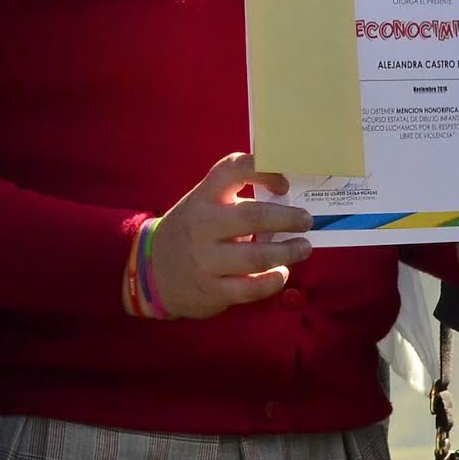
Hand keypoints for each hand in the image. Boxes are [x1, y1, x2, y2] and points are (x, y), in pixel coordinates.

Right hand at [147, 152, 312, 318]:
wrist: (152, 270)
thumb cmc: (191, 231)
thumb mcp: (202, 205)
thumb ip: (233, 198)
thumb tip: (287, 195)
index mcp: (203, 197)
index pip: (232, 169)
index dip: (264, 171)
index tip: (284, 184)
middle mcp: (202, 225)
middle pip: (252, 216)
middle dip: (288, 219)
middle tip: (306, 221)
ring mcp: (205, 259)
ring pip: (256, 257)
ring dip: (288, 252)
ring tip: (303, 248)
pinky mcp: (211, 290)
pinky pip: (251, 288)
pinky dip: (274, 281)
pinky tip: (281, 273)